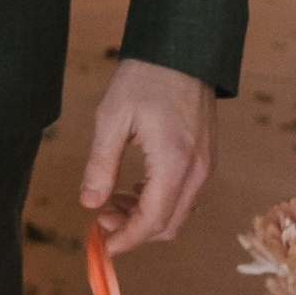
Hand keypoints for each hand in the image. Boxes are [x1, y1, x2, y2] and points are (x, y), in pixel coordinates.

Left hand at [79, 58, 214, 254]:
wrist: (182, 49)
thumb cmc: (145, 77)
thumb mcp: (112, 118)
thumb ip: (101, 164)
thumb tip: (89, 203)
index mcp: (174, 163)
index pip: (153, 221)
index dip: (127, 238)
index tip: (102, 245)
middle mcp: (197, 171)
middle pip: (168, 224)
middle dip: (134, 230)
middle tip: (101, 218)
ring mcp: (206, 165)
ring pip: (178, 212)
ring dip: (146, 216)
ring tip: (112, 201)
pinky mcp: (206, 157)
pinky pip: (185, 194)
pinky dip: (160, 201)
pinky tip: (134, 187)